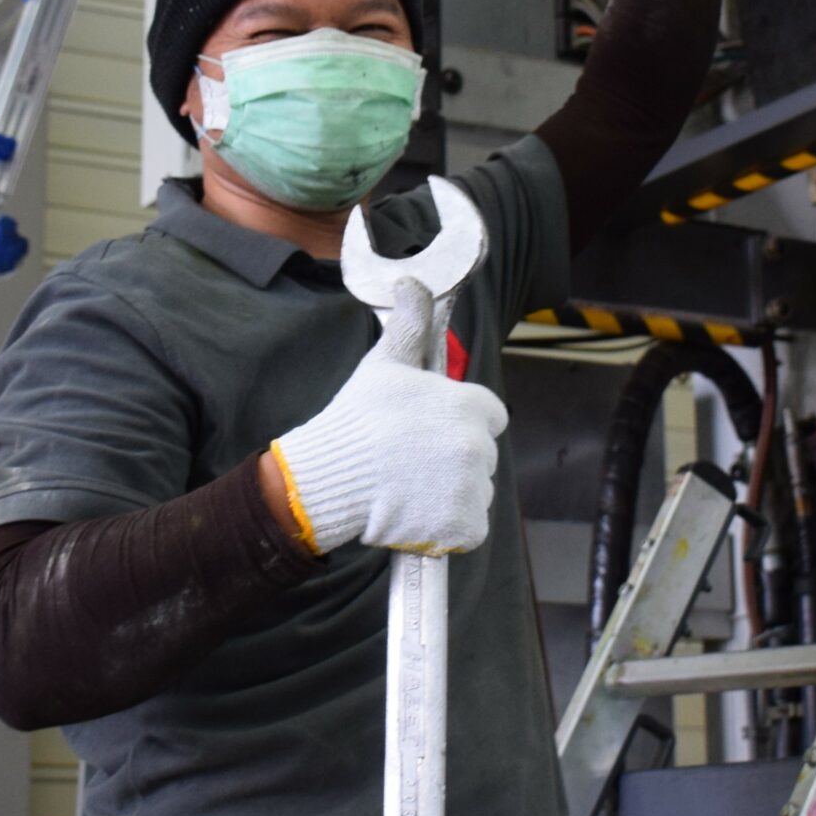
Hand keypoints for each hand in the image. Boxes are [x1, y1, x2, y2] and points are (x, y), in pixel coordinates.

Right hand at [269, 280, 507, 556]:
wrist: (326, 478)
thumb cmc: (354, 420)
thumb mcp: (383, 365)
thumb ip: (409, 324)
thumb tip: (412, 285)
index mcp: (469, 406)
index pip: (489, 416)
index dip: (460, 422)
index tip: (429, 430)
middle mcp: (477, 447)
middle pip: (480, 455)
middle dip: (453, 458)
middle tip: (410, 461)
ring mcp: (472, 490)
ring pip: (475, 492)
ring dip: (451, 494)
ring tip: (408, 486)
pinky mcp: (463, 527)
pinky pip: (470, 530)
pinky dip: (448, 528)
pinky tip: (416, 512)